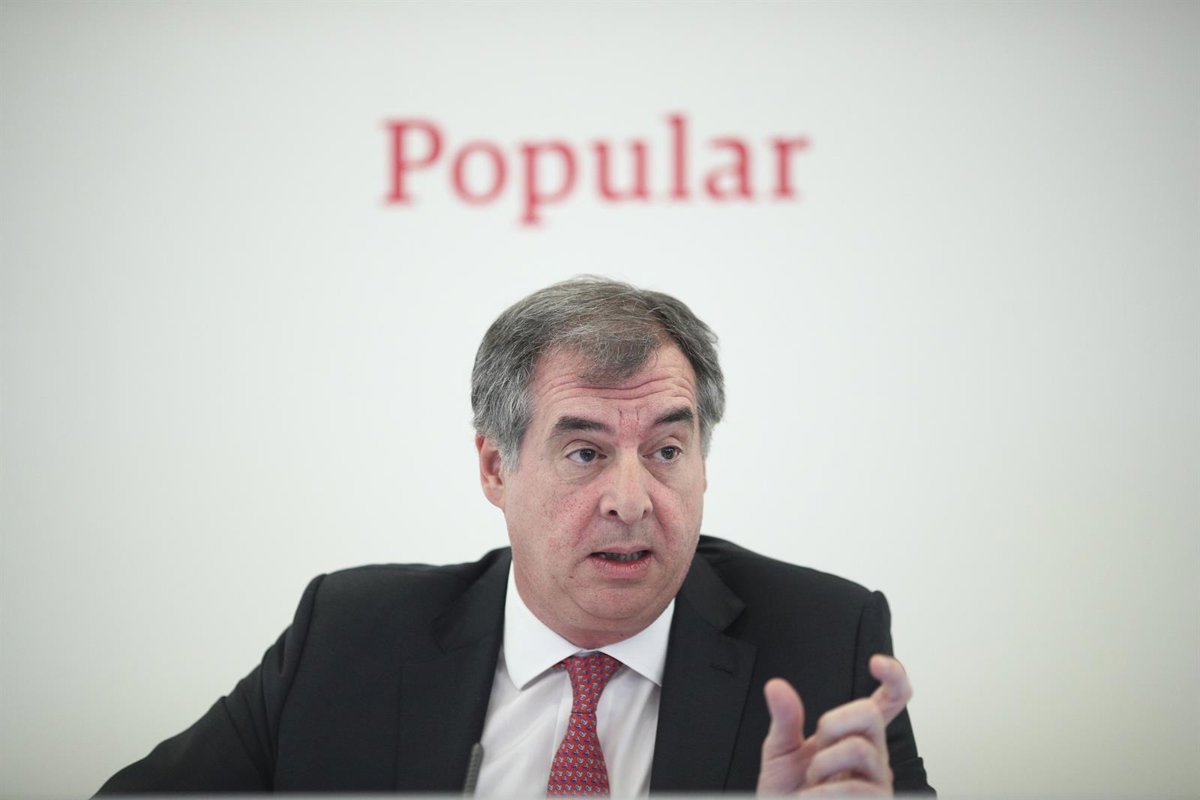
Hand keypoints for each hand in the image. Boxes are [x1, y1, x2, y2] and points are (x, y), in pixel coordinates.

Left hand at [756, 654, 911, 795]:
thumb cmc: (789, 796)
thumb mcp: (780, 754)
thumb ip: (784, 719)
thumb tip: (777, 687)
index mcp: (853, 736)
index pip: (887, 702)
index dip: (893, 677)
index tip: (877, 662)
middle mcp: (872, 756)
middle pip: (870, 714)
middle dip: (834, 723)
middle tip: (816, 748)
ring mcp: (878, 783)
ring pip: (860, 749)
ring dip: (824, 765)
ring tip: (813, 785)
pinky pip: (855, 788)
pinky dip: (824, 795)